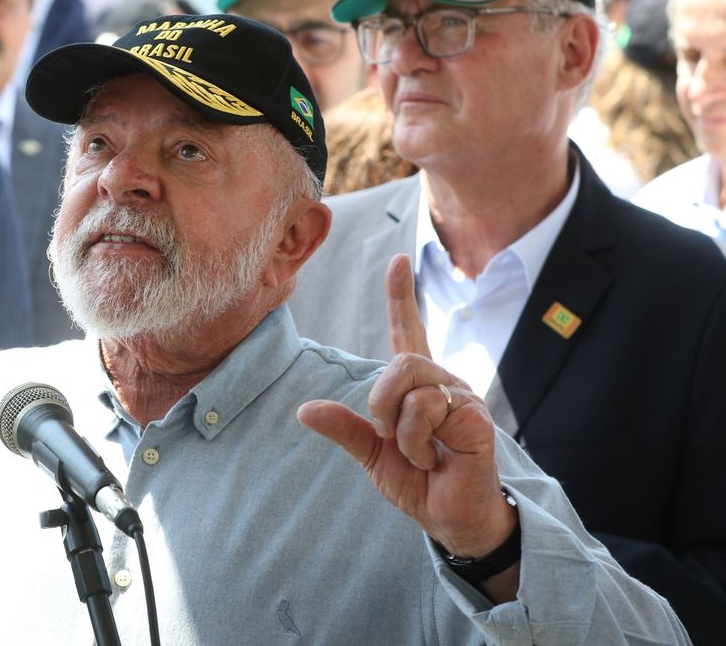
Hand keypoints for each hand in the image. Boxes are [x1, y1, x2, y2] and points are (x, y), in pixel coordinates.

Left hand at [298, 254, 515, 558]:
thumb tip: (304, 410)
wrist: (452, 519)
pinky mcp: (476, 418)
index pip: (409, 331)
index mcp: (418, 387)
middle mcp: (443, 383)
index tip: (397, 260)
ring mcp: (462, 398)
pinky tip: (433, 459)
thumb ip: (345, 429)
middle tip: (387, 435)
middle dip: (380, 401)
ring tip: (418, 453)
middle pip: (400, 362)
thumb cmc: (420, 483)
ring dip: (399, 429)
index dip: (401, 296)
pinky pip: (428, 411)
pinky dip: (416, 442)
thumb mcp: (372, 455)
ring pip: (412, 385)